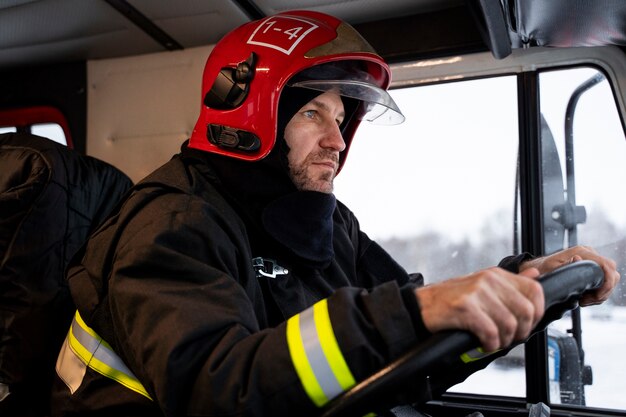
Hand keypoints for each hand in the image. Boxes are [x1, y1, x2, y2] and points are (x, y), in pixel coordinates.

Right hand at [415, 267, 543, 351]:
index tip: (526, 324)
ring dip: (504, 341)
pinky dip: (490, 344)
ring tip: (492, 342)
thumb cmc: (449, 300)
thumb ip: (509, 282)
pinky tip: (481, 344)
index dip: (537, 312)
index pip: (534, 290)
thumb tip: (534, 274)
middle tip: (508, 338)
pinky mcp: (465, 307)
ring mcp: (477, 292)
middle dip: (521, 331)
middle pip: (526, 310)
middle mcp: (488, 280)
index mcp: (495, 275)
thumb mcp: (481, 285)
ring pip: (510, 324)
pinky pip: (491, 332)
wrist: (419, 306)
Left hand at [519, 245, 619, 305]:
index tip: (596, 296)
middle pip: (612, 273)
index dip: (607, 284)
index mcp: (582, 252)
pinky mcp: (591, 268)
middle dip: (604, 291)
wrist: (539, 269)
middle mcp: (589, 254)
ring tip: (584, 300)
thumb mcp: (551, 269)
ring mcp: (592, 261)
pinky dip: (598, 293)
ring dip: (601, 294)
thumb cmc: (543, 269)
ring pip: (610, 279)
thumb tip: (578, 258)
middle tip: (587, 300)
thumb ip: (565, 266)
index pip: (607, 266)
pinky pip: (604, 282)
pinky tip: (585, 297)